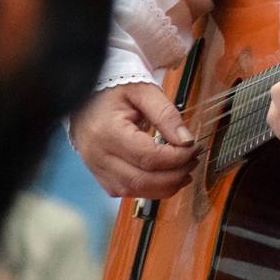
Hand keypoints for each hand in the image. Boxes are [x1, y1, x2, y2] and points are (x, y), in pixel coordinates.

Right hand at [70, 82, 199, 198]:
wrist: (86, 91)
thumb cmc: (113, 88)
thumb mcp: (143, 91)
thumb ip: (166, 114)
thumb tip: (186, 140)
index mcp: (106, 132)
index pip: (148, 157)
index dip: (177, 158)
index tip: (193, 148)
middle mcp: (97, 154)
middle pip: (142, 180)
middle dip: (174, 176)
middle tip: (192, 161)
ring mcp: (95, 167)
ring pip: (134, 191)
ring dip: (164, 186)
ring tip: (183, 171)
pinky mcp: (98, 174)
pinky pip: (125, 191)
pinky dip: (148, 189)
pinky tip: (164, 177)